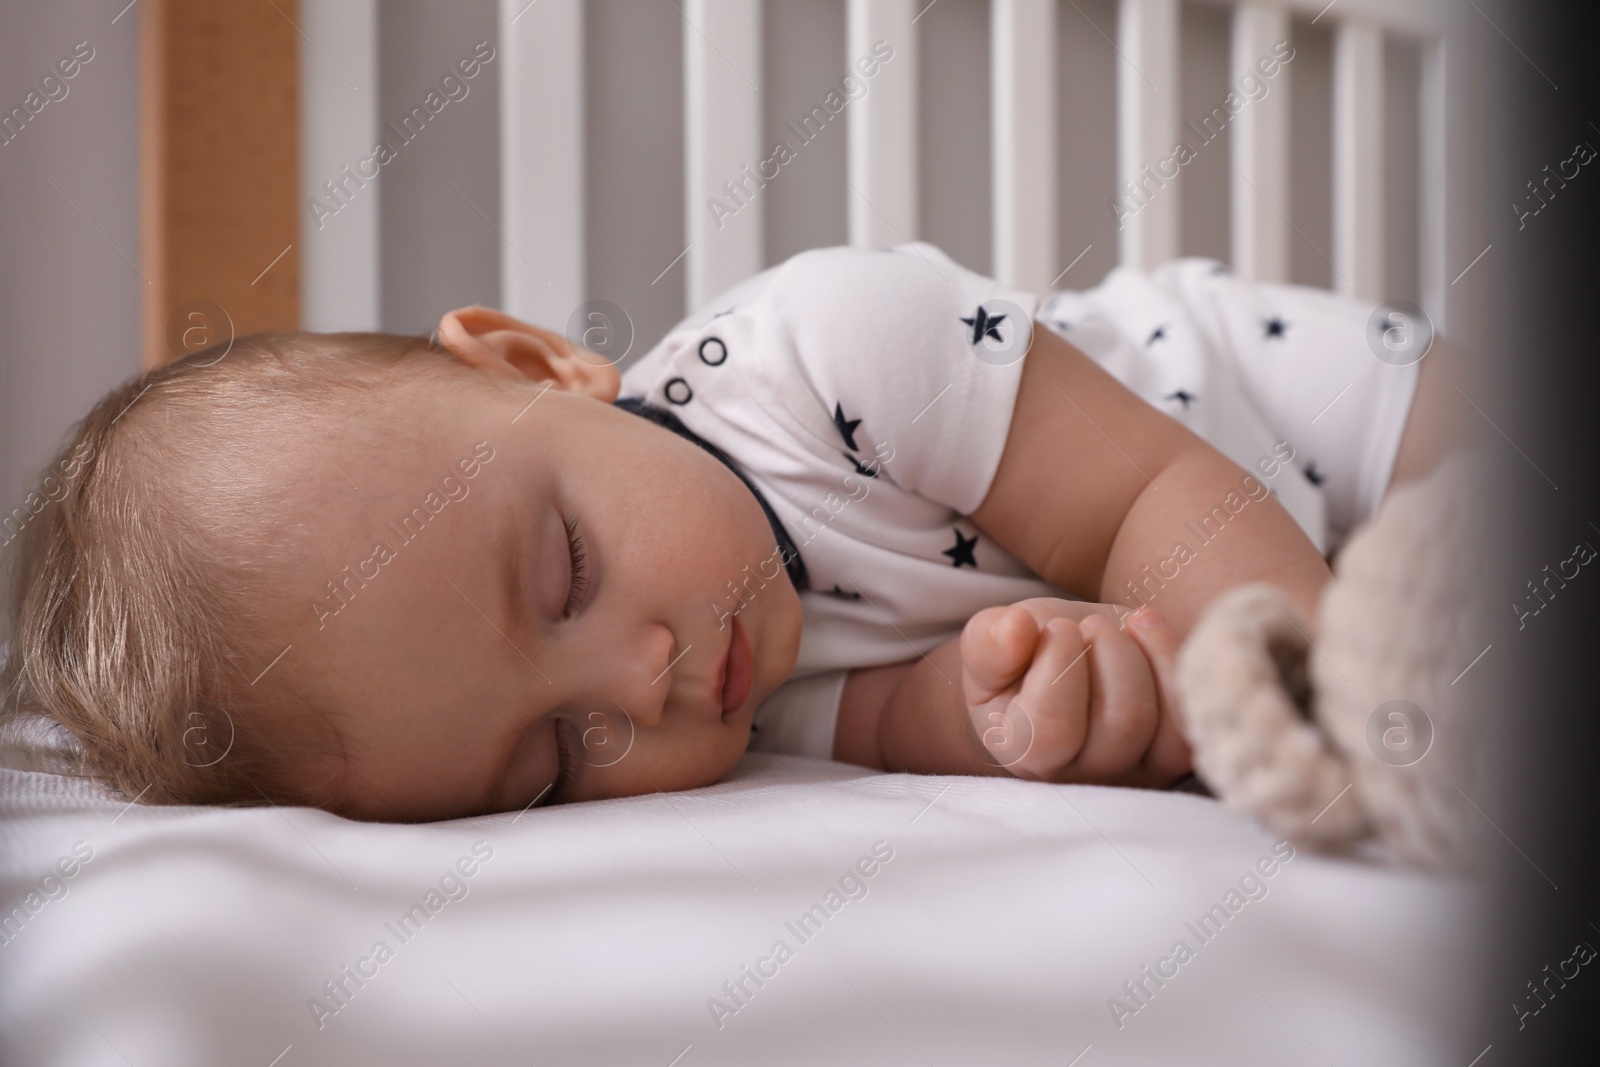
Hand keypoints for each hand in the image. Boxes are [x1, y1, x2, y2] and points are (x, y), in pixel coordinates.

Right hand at [959, 598, 1191, 786]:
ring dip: (1145, 655)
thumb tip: (1016, 629)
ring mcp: (1137, 772)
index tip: (1056, 628)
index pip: (1053, 729)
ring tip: (1117, 628)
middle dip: (1110, 651)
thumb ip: (989, 643)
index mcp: (1026, 756)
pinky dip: (1175, 660)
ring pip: (1164, 722)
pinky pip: (1193, 715)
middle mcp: (1085, 779)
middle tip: (1089, 625)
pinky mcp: (1176, 754)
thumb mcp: (989, 647)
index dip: (1060, 666)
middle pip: (1123, 723)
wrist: (1062, 665)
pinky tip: (1146, 629)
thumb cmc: (1022, 658)